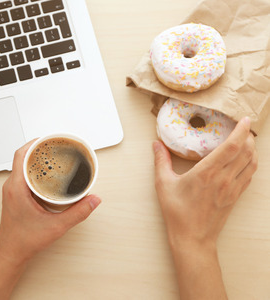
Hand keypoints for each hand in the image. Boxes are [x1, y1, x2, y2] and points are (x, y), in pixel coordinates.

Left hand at [0, 140, 101, 263]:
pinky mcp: (15, 196)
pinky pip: (23, 175)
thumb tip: (93, 200)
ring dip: (36, 159)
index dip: (34, 143)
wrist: (11, 254)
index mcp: (16, 188)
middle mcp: (11, 186)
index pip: (21, 155)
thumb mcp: (56, 226)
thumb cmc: (24, 241)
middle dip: (39, 148)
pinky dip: (34, 170)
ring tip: (53, 156)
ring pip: (22, 166)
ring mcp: (12, 191)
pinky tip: (47, 174)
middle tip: (55, 145)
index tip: (48, 138)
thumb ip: (77, 213)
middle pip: (22, 157)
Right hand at [153, 117, 257, 298]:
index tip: (244, 120)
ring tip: (247, 140)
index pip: (232, 147)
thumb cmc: (177, 212)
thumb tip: (156, 144)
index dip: (242, 131)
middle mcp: (224, 179)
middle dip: (249, 136)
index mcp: (207, 173)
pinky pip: (249, 175)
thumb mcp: (164, 184)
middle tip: (244, 127)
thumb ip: (161, 161)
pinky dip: (251, 163)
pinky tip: (245, 160)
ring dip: (252, 149)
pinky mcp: (235, 196)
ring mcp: (232, 189)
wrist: (192, 238)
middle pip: (246, 152)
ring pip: (251, 163)